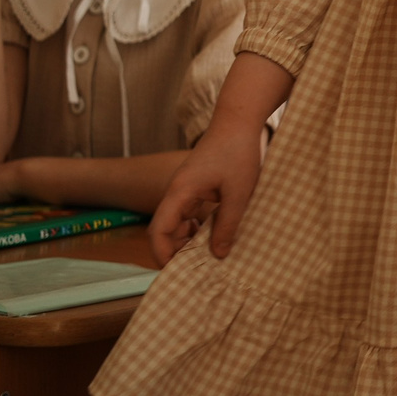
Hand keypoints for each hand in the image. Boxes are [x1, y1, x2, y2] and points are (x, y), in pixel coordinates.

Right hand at [149, 117, 264, 262]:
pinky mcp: (195, 187)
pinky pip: (187, 214)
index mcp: (179, 193)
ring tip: (206, 257)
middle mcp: (175, 192)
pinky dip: (196, 228)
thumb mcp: (238, 193)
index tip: (175, 273)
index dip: (162, 254)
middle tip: (196, 271)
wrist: (238, 122)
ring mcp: (184, 190)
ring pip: (176, 223)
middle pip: (164, 230)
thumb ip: (227, 224)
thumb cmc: (238, 153)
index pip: (158, 231)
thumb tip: (218, 255)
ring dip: (186, 240)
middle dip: (175, 251)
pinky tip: (213, 236)